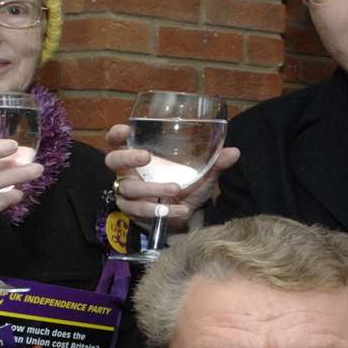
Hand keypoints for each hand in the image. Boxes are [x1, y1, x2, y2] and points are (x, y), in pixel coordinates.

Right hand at [101, 122, 238, 227]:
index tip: (125, 130)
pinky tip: (181, 210)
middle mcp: (128, 172)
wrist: (184, 216)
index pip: (117, 140)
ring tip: (176, 189)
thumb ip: (215, 163)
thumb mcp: (201, 174)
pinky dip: (162, 210)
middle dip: (127, 157)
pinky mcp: (132, 211)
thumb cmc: (185, 187)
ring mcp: (128, 192)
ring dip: (152, 189)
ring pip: (129, 189)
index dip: (116, 134)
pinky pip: (141, 210)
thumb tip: (234, 152)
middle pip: (113, 161)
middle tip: (146, 157)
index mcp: (138, 154)